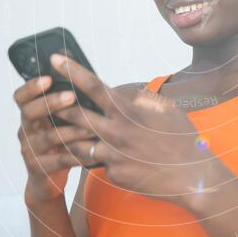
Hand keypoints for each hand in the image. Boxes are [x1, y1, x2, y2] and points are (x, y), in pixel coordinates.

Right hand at [13, 75, 97, 203]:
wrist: (47, 181)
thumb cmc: (58, 143)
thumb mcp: (57, 123)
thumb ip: (66, 104)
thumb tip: (87, 76)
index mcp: (30, 116)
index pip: (21, 97)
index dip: (31, 87)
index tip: (48, 78)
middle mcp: (25, 131)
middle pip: (29, 113)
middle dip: (50, 103)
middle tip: (71, 96)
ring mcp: (30, 150)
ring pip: (48, 137)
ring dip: (70, 130)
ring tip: (89, 126)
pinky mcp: (38, 169)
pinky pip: (58, 160)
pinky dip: (76, 155)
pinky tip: (91, 151)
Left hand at [49, 53, 224, 206]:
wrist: (192, 177)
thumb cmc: (181, 140)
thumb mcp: (167, 109)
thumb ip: (141, 99)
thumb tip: (125, 93)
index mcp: (128, 111)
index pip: (93, 86)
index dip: (71, 70)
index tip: (55, 59)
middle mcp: (116, 132)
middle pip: (74, 115)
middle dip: (56, 107)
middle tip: (45, 101)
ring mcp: (113, 155)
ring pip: (78, 143)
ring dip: (71, 136)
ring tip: (66, 132)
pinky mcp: (113, 174)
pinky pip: (97, 163)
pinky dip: (98, 158)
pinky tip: (108, 158)